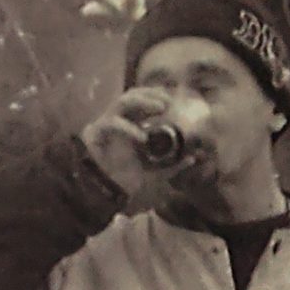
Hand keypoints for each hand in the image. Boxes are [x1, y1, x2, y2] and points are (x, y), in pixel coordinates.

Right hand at [79, 86, 194, 207]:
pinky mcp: (96, 132)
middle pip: (133, 95)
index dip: (157, 96)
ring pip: (124, 102)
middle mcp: (119, 121)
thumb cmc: (124, 183)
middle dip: (152, 94)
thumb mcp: (155, 175)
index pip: (142, 102)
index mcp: (130, 127)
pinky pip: (113, 122)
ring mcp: (106, 124)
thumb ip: (172, 167)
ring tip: (161, 108)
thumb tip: (193, 159)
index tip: (174, 100)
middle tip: (168, 102)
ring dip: (143, 101)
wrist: (102, 194)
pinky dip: (129, 128)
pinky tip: (142, 138)